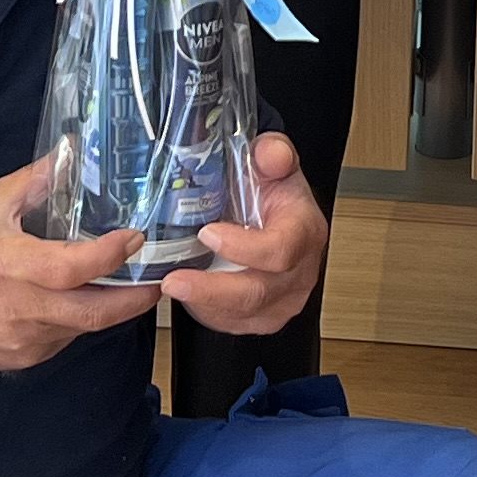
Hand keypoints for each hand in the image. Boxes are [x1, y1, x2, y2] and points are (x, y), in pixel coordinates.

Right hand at [0, 163, 163, 376]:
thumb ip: (29, 183)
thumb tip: (67, 153)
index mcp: (15, 267)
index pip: (74, 267)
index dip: (111, 253)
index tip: (137, 236)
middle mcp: (26, 310)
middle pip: (96, 313)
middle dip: (136, 298)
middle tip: (162, 278)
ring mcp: (28, 340)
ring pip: (84, 327)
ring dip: (110, 308)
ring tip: (132, 284)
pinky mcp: (27, 358)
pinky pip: (65, 337)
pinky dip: (80, 319)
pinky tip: (82, 299)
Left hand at [163, 132, 328, 335]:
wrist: (271, 215)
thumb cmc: (269, 191)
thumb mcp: (269, 162)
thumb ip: (272, 153)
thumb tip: (270, 153)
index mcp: (305, 231)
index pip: (282, 249)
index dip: (245, 248)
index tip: (208, 234)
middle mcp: (300, 272)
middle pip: (259, 291)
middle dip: (212, 289)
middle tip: (174, 280)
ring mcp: (283, 299)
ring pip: (243, 314)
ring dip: (203, 302)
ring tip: (171, 285)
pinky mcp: (264, 317)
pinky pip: (234, 323)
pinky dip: (207, 311)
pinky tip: (187, 294)